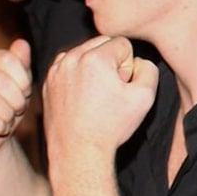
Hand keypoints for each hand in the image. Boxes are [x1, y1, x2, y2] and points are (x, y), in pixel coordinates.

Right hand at [0, 41, 34, 162]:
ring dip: (7, 114)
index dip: (23, 78)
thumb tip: (21, 43)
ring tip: (8, 118)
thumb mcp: (20, 85)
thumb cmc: (6, 108)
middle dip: (16, 98)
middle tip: (18, 108)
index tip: (26, 91)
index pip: (7, 58)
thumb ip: (21, 64)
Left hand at [43, 35, 158, 160]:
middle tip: (111, 90)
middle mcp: (71, 58)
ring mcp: (56, 70)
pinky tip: (83, 98)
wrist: (78, 152)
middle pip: (101, 43)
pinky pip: (69, 67)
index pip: (122, 43)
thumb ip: (148, 69)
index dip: (128, 65)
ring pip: (84, 53)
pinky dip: (77, 76)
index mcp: (95, 58)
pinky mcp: (47, 82)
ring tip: (97, 95)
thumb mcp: (145, 97)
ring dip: (93, 66)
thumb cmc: (110, 127)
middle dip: (111, 62)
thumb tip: (137, 61)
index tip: (122, 86)